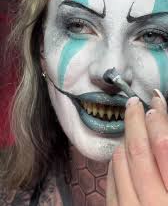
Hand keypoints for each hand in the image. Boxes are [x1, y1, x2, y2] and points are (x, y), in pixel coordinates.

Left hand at [106, 90, 167, 205]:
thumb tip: (162, 129)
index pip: (163, 146)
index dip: (159, 119)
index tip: (157, 103)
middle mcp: (151, 203)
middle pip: (136, 149)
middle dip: (135, 120)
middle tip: (134, 103)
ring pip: (119, 160)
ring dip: (125, 139)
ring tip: (132, 128)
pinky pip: (110, 178)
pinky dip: (116, 160)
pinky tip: (124, 153)